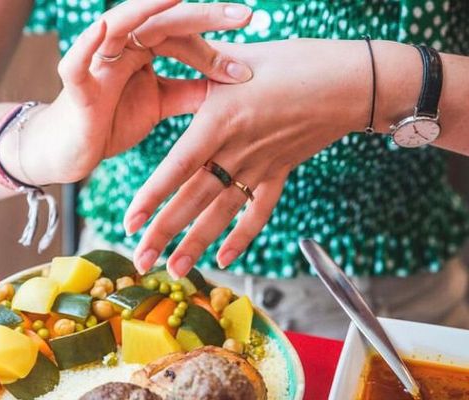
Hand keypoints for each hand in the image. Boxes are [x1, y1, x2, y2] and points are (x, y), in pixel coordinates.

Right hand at [12, 0, 253, 185]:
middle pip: (160, 22)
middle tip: (245, 15)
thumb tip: (231, 84)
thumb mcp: (160, 104)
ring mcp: (96, 63)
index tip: (248, 70)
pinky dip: (86, 45)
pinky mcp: (76, 87)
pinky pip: (76, 63)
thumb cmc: (113, 120)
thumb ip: (189, 92)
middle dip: (201, 16)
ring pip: (119, 26)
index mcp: (142, 50)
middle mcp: (121, 47)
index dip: (215, 52)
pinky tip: (105, 27)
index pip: (183, 38)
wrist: (74, 150)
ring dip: (148, 9)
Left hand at [124, 39, 371, 276]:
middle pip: (194, 199)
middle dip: (164, 233)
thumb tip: (170, 53)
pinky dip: (241, 236)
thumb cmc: (297, 61)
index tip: (129, 222)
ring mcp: (260, 166)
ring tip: (174, 270)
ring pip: (221, 213)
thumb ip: (203, 62)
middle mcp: (236, 149)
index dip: (152, 197)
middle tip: (140, 261)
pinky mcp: (280, 172)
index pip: (178, 166)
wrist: (352, 81)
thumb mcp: (242, 56)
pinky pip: (259, 211)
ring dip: (196, 244)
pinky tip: (224, 257)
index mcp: (220, 119)